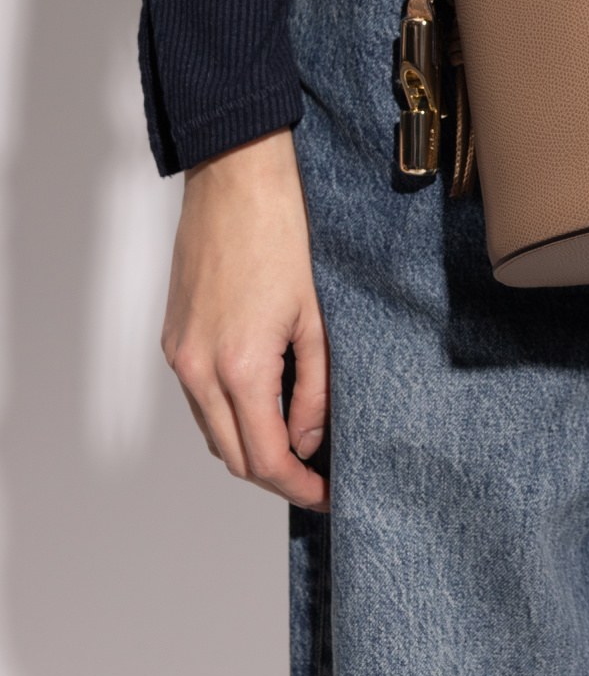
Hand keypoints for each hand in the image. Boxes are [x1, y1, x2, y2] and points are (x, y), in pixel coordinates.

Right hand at [162, 128, 329, 510]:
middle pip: (233, 457)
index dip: (299, 488)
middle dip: (276, 476)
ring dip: (250, 447)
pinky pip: (198, 399)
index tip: (328, 495)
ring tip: (296, 443)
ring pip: (212, 431)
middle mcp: (198, 369)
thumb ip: (315, 391)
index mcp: (239, 367)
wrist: (234, 180)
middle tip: (317, 477)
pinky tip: (264, 404)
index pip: (265, 459)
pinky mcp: (172, 339)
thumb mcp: (316, 320)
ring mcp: (179, 354)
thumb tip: (307, 442)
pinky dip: (229, 415)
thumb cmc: (282, 236)